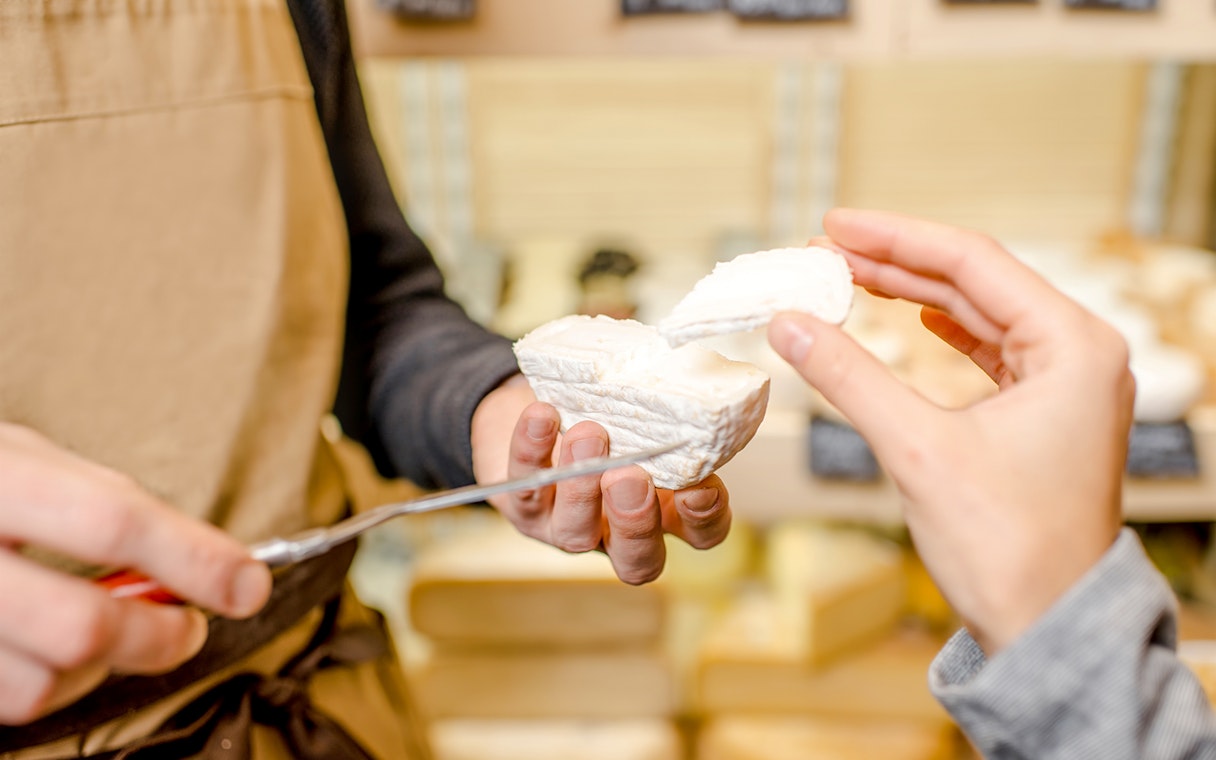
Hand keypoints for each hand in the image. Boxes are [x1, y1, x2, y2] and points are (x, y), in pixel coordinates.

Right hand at [0, 423, 271, 723]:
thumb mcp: (21, 455)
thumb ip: (101, 500)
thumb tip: (200, 556)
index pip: (112, 519)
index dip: (194, 557)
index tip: (249, 583)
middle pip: (81, 624)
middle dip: (159, 635)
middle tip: (188, 626)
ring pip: (42, 684)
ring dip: (100, 668)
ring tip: (110, 633)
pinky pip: (6, 703)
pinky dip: (49, 684)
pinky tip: (53, 651)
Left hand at [471, 375, 730, 584]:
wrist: (538, 409)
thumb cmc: (605, 416)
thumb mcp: (642, 417)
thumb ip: (665, 419)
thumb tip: (688, 387)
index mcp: (663, 512)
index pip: (700, 534)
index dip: (705, 518)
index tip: (699, 486)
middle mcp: (616, 531)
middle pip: (636, 559)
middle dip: (635, 521)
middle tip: (630, 476)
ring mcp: (566, 527)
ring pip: (575, 530)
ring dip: (581, 486)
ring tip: (588, 435)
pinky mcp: (522, 506)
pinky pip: (525, 487)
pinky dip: (533, 449)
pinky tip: (542, 417)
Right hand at [767, 208, 1133, 654]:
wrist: (1046, 629)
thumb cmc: (1007, 548)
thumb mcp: (916, 449)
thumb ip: (849, 376)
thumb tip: (788, 324)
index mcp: (1073, 346)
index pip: (973, 261)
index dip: (895, 237)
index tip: (834, 225)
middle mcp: (1081, 354)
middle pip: (976, 282)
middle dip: (897, 265)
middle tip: (826, 251)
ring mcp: (1067, 385)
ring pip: (980, 315)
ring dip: (914, 296)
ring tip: (850, 278)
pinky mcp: (1046, 415)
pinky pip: (989, 352)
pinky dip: (943, 333)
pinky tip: (914, 320)